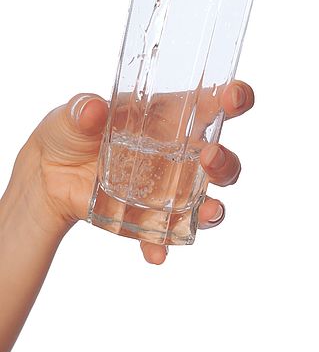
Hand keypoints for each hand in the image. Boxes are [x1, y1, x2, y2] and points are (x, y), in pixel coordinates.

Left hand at [7, 81, 253, 263]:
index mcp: (169, 118)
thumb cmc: (71, 132)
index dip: (234, 99)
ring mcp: (168, 190)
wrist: (48, 176)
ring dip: (212, 207)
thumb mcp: (72, 115)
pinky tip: (156, 252)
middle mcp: (178, 155)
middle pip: (221, 160)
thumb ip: (83, 111)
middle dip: (226, 161)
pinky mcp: (150, 218)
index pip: (213, 105)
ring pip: (208, 201)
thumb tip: (92, 109)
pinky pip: (166, 236)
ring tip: (205, 210)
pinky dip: (164, 245)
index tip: (236, 98)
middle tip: (210, 156)